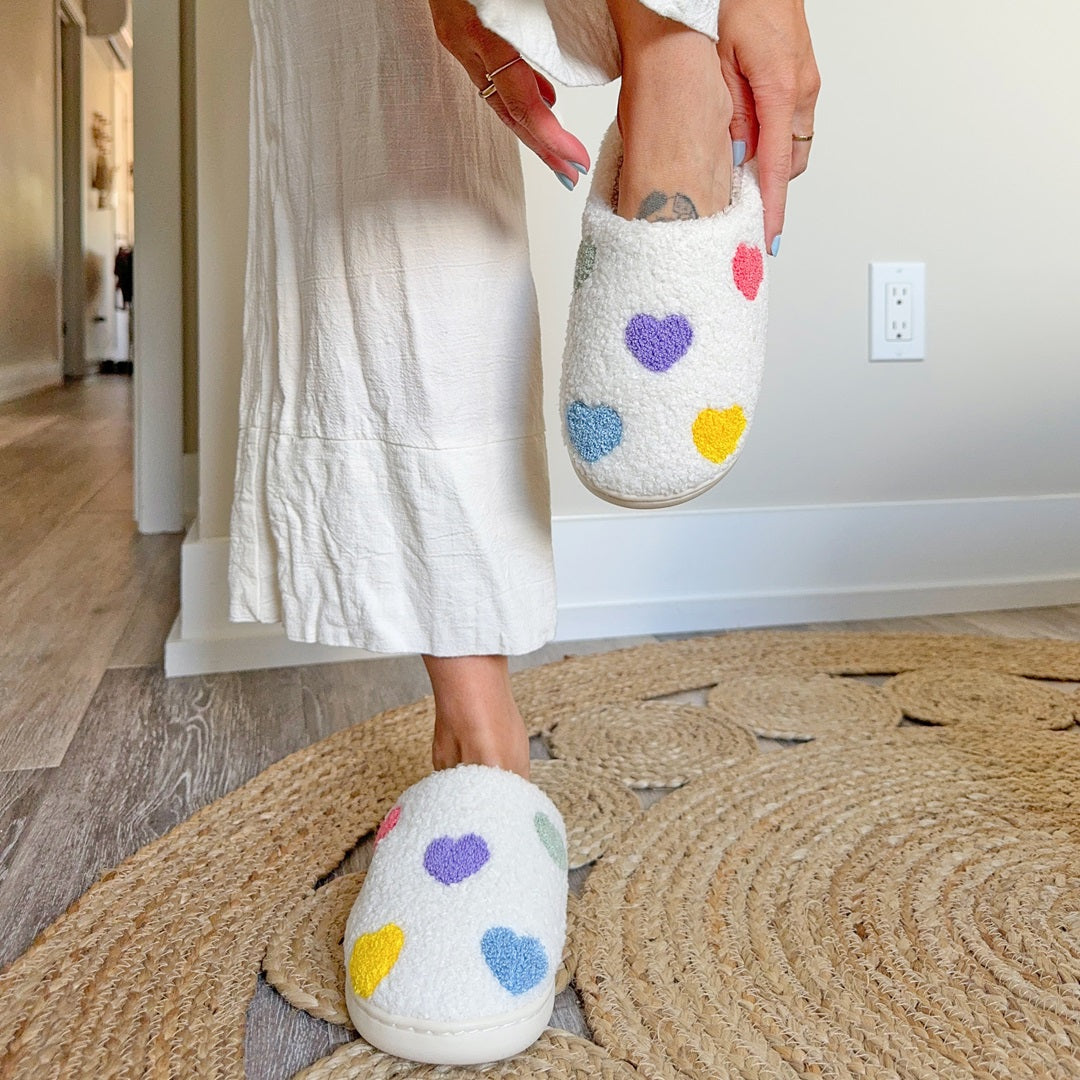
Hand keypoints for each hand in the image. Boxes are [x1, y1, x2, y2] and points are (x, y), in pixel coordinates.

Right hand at [428, 0, 590, 183]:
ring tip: (561, 152)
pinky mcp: (458, 29)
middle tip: (570, 176)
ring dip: (532, 128)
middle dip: (542, 149)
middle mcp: (467, 41)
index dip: (550, 138)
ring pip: (498, 98)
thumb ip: (533, 27)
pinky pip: (491, 72)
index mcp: (480, 31)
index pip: (520, 103)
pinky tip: (544, 98)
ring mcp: (459, 38)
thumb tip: (558, 76)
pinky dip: (519, 92)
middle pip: (508, 113)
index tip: (576, 160)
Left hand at [716, 0, 820, 251]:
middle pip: (788, 160)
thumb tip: (737, 158)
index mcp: (781, 87)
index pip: (777, 168)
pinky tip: (745, 138)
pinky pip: (789, 118)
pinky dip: (770, 138)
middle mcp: (800, 85)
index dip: (771, 209)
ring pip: (791, 140)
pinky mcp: (798, 68)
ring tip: (736, 178)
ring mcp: (804, 76)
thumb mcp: (718, 60)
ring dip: (769, 161)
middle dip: (767, 188)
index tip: (765, 240)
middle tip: (737, 209)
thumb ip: (731, 112)